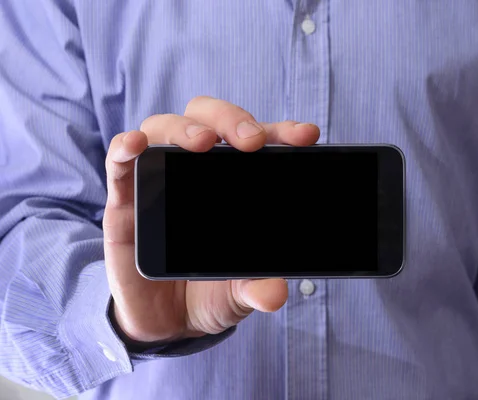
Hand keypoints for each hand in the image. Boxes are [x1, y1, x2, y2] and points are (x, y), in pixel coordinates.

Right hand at [103, 96, 319, 343]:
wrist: (165, 322)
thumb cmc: (209, 293)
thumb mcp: (239, 292)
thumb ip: (256, 287)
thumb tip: (275, 294)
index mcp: (234, 183)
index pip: (257, 142)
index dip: (281, 133)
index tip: (305, 136)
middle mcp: (196, 171)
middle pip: (209, 119)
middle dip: (232, 120)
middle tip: (252, 141)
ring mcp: (158, 181)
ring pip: (165, 128)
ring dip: (185, 128)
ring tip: (203, 142)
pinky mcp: (125, 201)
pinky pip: (119, 164)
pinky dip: (125, 146)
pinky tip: (137, 144)